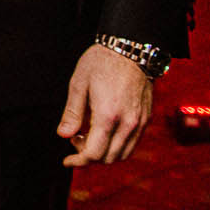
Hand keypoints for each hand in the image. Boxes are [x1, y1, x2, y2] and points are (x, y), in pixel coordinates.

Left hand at [57, 44, 152, 166]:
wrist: (130, 48)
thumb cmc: (101, 62)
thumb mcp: (78, 84)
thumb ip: (72, 113)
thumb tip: (64, 135)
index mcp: (108, 115)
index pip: (94, 153)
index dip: (78, 161)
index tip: (67, 161)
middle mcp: (127, 123)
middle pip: (108, 158)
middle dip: (89, 156)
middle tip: (76, 138)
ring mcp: (139, 122)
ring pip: (122, 154)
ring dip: (104, 153)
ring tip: (89, 134)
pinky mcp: (146, 118)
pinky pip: (132, 143)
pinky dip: (117, 146)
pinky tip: (104, 130)